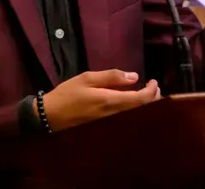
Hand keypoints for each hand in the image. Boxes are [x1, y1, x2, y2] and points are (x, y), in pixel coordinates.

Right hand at [39, 69, 160, 131]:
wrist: (50, 117)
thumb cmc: (68, 94)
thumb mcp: (87, 78)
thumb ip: (111, 76)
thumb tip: (134, 77)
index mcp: (111, 101)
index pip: (141, 99)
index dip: (152, 91)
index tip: (154, 81)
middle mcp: (114, 115)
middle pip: (142, 110)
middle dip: (153, 99)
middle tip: (154, 87)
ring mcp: (111, 124)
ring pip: (136, 117)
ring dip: (145, 106)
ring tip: (146, 94)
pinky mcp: (106, 128)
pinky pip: (127, 120)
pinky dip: (135, 111)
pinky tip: (132, 104)